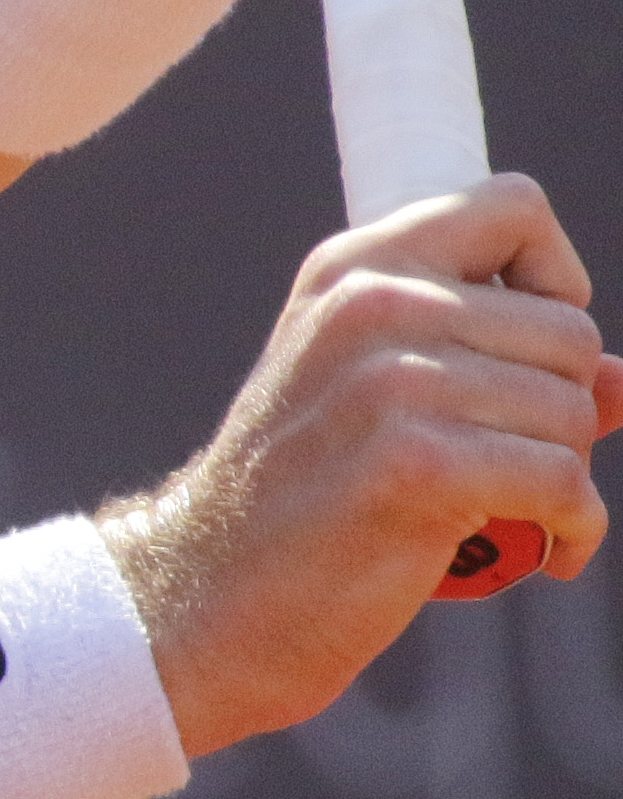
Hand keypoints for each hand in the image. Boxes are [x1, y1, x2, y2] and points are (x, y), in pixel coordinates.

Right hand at [103, 176, 622, 755]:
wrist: (216, 592)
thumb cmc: (309, 497)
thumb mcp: (378, 396)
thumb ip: (492, 366)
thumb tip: (621, 381)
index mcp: (354, 268)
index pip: (512, 207)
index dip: (553, 279)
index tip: (524, 355)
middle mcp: (369, 303)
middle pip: (568, 331)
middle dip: (563, 409)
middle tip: (509, 461)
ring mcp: (388, 380)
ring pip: (573, 410)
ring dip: (568, 478)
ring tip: (516, 511)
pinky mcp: (414, 462)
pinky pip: (563, 480)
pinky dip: (574, 528)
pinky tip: (545, 552)